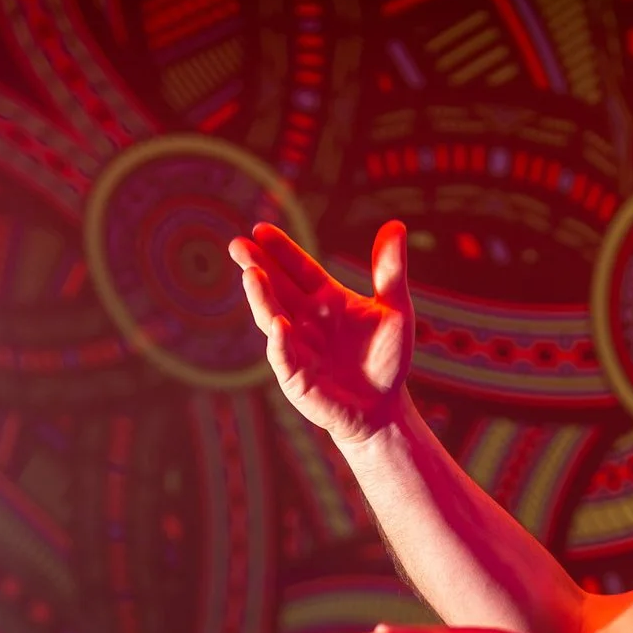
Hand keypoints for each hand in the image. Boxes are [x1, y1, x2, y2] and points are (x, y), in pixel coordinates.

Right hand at [226, 220, 414, 447]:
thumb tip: (395, 224)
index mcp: (324, 299)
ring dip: (261, 298)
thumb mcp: (395, 310)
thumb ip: (390, 271)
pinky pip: (285, 357)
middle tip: (237, 244)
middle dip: (256, 266)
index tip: (260, 229)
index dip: (280, 250)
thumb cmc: (387, 359)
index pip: (297, 268)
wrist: (384, 408)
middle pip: (276, 287)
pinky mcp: (296, 378)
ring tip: (250, 274)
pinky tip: (278, 324)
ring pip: (272, 317)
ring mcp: (296, 347)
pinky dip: (280, 342)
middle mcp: (304, 319)